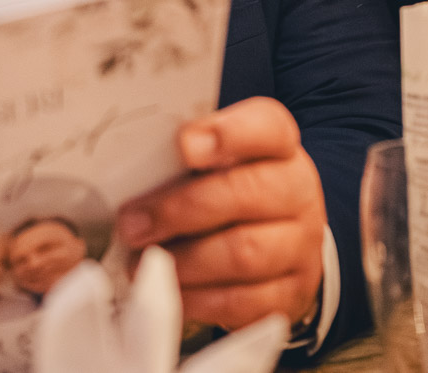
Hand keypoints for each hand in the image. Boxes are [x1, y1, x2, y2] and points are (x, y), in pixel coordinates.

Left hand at [116, 97, 324, 329]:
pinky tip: (168, 290)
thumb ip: (182, 158)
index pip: (267, 126)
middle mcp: (298, 191)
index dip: (228, 133)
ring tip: (140, 263)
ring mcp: (300, 245)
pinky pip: (243, 301)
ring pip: (244, 252)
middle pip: (247, 193)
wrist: (280, 245)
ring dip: (183, 260)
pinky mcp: (290, 293)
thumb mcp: (214, 163)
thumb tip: (128, 173)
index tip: (184, 145)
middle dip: (180, 210)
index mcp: (278, 147)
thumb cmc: (232, 192)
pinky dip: (197, 298)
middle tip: (132, 224)